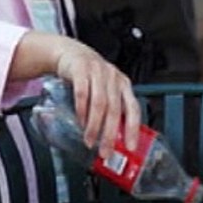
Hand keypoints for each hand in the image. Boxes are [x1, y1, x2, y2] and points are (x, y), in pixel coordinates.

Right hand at [55, 42, 140, 157]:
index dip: (133, 129)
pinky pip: (82, 93)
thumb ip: (110, 107)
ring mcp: (97, 72)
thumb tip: (112, 138)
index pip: (133, 108)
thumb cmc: (88, 75)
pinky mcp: (81, 69)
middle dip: (110, 134)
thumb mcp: (104, 88)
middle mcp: (113, 77)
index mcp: (123, 84)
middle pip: (115, 109)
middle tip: (105, 150)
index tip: (130, 147)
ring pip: (99, 103)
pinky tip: (80, 121)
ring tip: (89, 140)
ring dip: (94, 126)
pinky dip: (81, 110)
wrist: (69, 52)